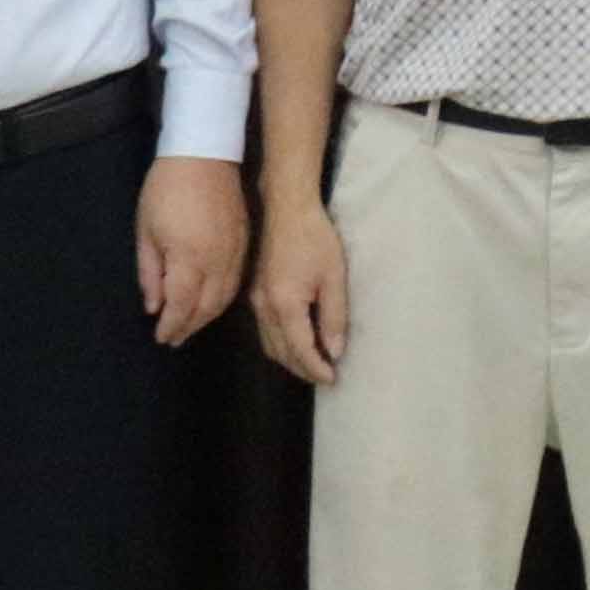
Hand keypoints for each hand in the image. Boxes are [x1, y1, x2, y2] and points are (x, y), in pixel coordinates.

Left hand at [137, 155, 247, 345]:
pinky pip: (237, 281)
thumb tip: (154, 306)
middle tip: (174, 338)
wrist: (205, 154)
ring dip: (207, 316)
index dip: (171, 325)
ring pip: (226, 297)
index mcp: (190, 258)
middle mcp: (218, 261)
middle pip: (207, 307)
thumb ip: (151, 273)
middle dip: (189, 326)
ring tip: (190, 326)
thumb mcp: (146, 231)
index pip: (182, 305)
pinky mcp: (246, 242)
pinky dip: (223, 298)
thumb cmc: (165, 190)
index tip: (161, 337)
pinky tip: (211, 302)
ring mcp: (236, 252)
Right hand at [251, 184, 353, 386]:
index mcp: (285, 304)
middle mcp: (264, 308)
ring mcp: (255, 301)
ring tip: (313, 365)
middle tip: (325, 377)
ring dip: (290, 360)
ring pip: (269, 345)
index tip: (333, 379)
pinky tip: (295, 344)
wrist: (286, 209)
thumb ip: (334, 317)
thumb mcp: (334, 277)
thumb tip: (335, 350)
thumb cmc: (315, 239)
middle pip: (281, 353)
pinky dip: (280, 345)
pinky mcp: (254, 294)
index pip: (300, 350)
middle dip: (303, 369)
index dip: (316, 368)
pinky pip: (264, 331)